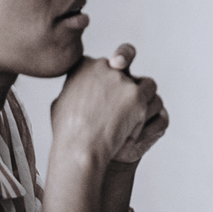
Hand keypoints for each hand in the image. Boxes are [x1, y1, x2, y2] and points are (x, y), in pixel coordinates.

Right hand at [49, 43, 162, 167]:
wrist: (80, 148)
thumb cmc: (68, 132)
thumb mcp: (60, 103)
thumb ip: (73, 90)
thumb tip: (76, 88)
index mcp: (83, 65)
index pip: (102, 64)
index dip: (106, 76)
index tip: (105, 94)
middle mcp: (103, 66)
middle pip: (125, 65)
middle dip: (127, 80)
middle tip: (127, 97)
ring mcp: (121, 79)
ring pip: (145, 81)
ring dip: (144, 96)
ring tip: (137, 115)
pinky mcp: (136, 94)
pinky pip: (152, 94)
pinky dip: (149, 108)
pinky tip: (142, 120)